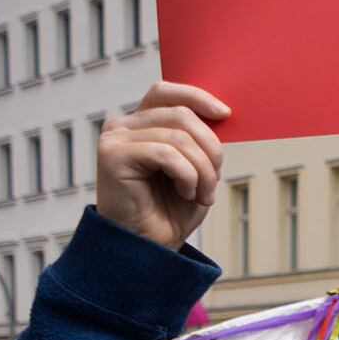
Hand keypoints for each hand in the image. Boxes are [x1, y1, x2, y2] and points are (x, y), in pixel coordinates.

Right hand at [96, 82, 231, 249]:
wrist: (150, 247)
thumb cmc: (171, 210)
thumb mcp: (195, 168)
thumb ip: (198, 139)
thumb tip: (222, 113)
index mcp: (140, 124)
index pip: (166, 92)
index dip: (198, 97)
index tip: (226, 114)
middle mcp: (122, 126)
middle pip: (181, 115)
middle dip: (211, 148)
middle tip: (216, 180)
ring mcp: (114, 139)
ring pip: (178, 136)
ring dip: (203, 169)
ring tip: (202, 194)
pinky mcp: (112, 156)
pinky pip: (166, 153)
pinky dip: (187, 176)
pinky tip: (185, 194)